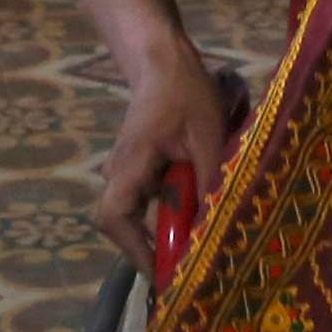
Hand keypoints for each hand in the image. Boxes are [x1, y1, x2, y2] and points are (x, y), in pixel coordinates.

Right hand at [94, 52, 235, 255]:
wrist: (163, 60)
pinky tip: (197, 209)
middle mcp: (120, 172)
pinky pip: (149, 197)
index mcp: (130, 164)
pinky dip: (170, 209)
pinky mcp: (138, 166)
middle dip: (154, 246)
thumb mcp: (208, 135)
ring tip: (198, 242)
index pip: (115, 217)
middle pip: (124, 222)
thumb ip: (211, 178)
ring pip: (139, 211)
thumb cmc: (185, 93)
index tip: (161, 271)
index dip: (134, 249)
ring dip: (166, 227)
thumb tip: (216, 224)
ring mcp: (127, 169)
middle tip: (187, 266)